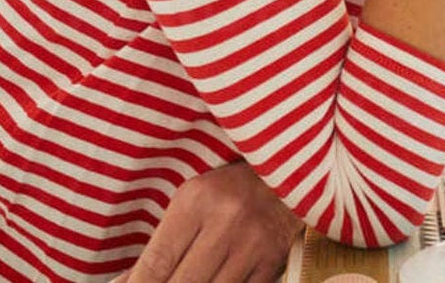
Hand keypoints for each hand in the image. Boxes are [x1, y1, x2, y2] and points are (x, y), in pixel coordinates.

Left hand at [114, 161, 302, 282]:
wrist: (289, 173)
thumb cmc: (228, 190)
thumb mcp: (189, 204)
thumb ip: (159, 248)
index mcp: (197, 200)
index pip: (156, 263)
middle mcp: (227, 222)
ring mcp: (254, 243)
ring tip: (189, 280)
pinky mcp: (273, 260)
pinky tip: (213, 280)